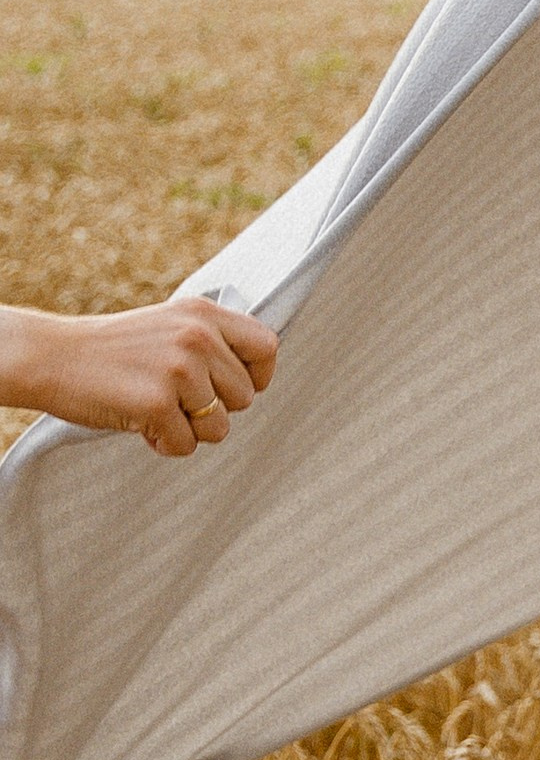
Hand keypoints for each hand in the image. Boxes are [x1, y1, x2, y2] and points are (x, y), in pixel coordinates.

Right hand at [1, 296, 280, 454]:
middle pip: (245, 399)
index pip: (267, 347)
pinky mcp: (157, 402)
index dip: (256, 377)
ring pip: (219, 428)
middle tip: (171, 398)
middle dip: (212, 410)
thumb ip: (212, 344)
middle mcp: (197, 336)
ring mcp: (179, 369)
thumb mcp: (168, 327)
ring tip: (153, 408)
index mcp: (203, 314)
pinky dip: (163, 444)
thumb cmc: (113, 352)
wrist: (51, 357)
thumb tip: (257, 381)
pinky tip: (137, 421)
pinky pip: (186, 446)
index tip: (228, 389)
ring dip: (188, 430)